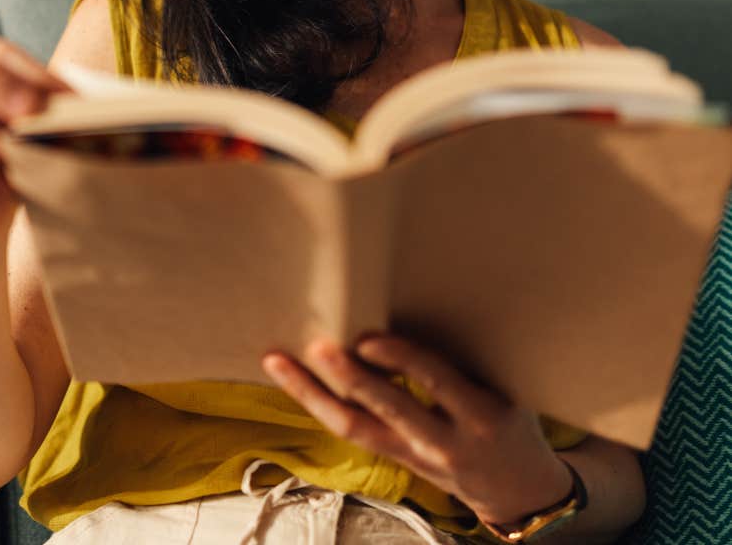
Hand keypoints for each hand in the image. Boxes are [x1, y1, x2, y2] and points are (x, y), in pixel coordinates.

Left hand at [262, 334, 572, 526]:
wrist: (517, 489)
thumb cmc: (510, 421)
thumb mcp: (503, 389)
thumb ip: (463, 360)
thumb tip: (411, 307)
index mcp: (480, 415)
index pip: (435, 381)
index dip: (400, 359)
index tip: (369, 338)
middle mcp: (443, 442)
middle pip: (384, 410)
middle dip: (347, 377)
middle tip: (317, 345)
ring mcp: (414, 457)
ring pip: (353, 427)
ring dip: (311, 393)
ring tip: (279, 361)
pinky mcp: (396, 460)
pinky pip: (352, 431)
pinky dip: (320, 404)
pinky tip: (296, 380)